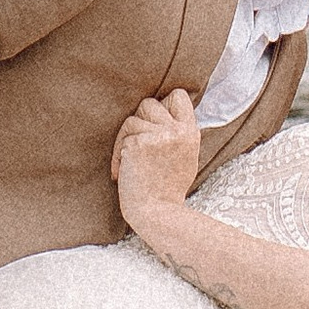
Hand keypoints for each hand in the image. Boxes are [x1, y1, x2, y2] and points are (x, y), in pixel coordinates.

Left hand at [112, 89, 201, 226]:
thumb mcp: (185, 157)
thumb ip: (177, 134)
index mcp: (191, 132)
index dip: (163, 104)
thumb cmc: (167, 189)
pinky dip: (117, 154)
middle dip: (139, 122)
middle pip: (149, 104)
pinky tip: (121, 172)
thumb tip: (162, 112)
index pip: (178, 96)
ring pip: (132, 119)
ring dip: (125, 139)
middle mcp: (177, 131)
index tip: (155, 123)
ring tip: (129, 161)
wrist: (157, 213)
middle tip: (138, 145)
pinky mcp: (138, 144)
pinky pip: (122, 138)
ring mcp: (158, 136)